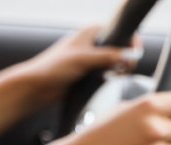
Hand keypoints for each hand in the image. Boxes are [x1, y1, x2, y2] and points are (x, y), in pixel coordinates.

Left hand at [16, 25, 141, 106]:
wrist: (38, 87)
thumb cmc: (53, 68)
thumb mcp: (83, 59)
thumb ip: (107, 57)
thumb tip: (129, 56)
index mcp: (92, 31)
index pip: (121, 31)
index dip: (130, 42)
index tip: (132, 56)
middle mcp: (94, 43)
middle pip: (122, 48)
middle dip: (125, 60)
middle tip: (120, 70)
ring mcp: (93, 58)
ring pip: (116, 63)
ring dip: (117, 71)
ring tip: (109, 76)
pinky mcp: (90, 73)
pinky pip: (108, 74)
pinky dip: (110, 79)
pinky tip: (104, 82)